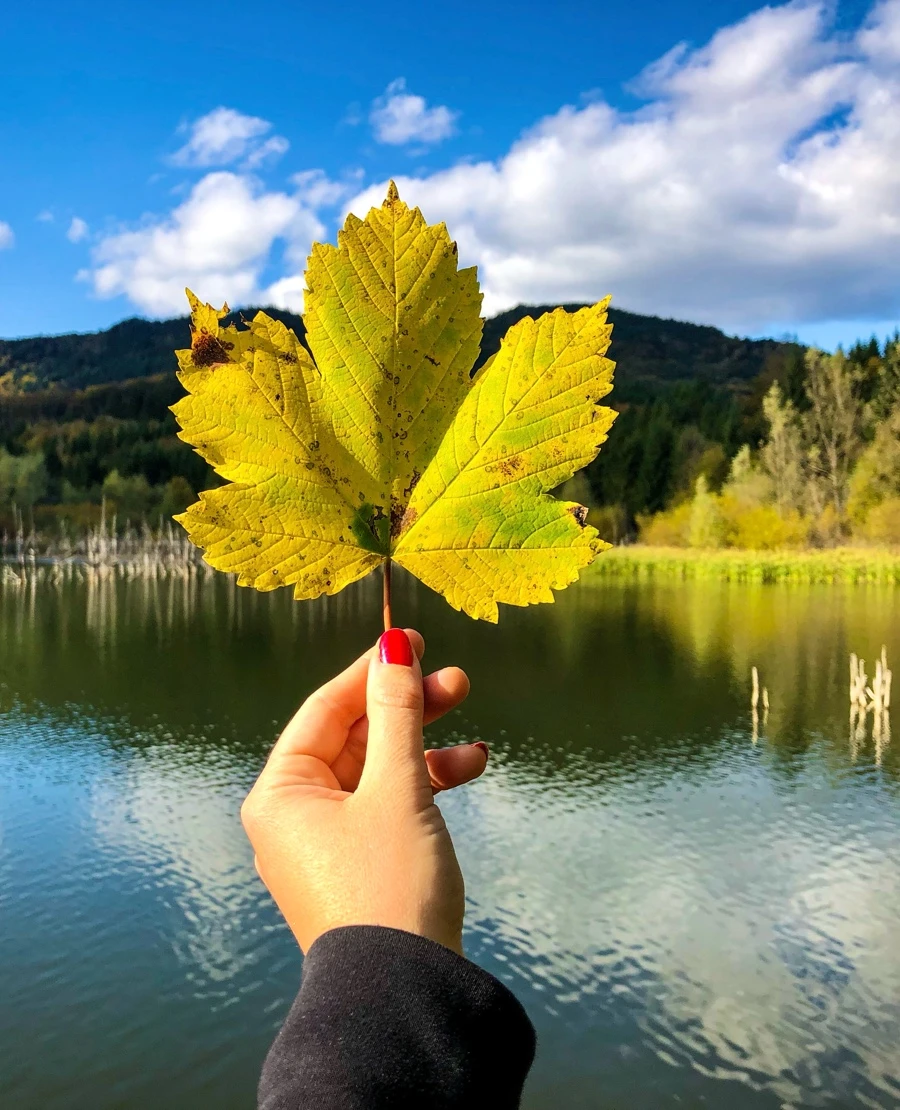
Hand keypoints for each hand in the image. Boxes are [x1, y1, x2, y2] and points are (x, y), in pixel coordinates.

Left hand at [240, 628, 486, 956]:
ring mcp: (327, 842)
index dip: (371, 671)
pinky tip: (468, 772)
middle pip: (355, 738)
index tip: (413, 638)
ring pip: (378, 772)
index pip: (326, 709)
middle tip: (456, 678)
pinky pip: (389, 807)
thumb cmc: (389, 884)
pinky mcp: (360, 864)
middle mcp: (296, 814)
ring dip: (426, 749)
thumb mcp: (397, 787)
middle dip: (408, 709)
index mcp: (283, 792)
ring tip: (476, 739)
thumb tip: (394, 645)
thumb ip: (397, 712)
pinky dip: (425, 788)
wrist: (404, 995)